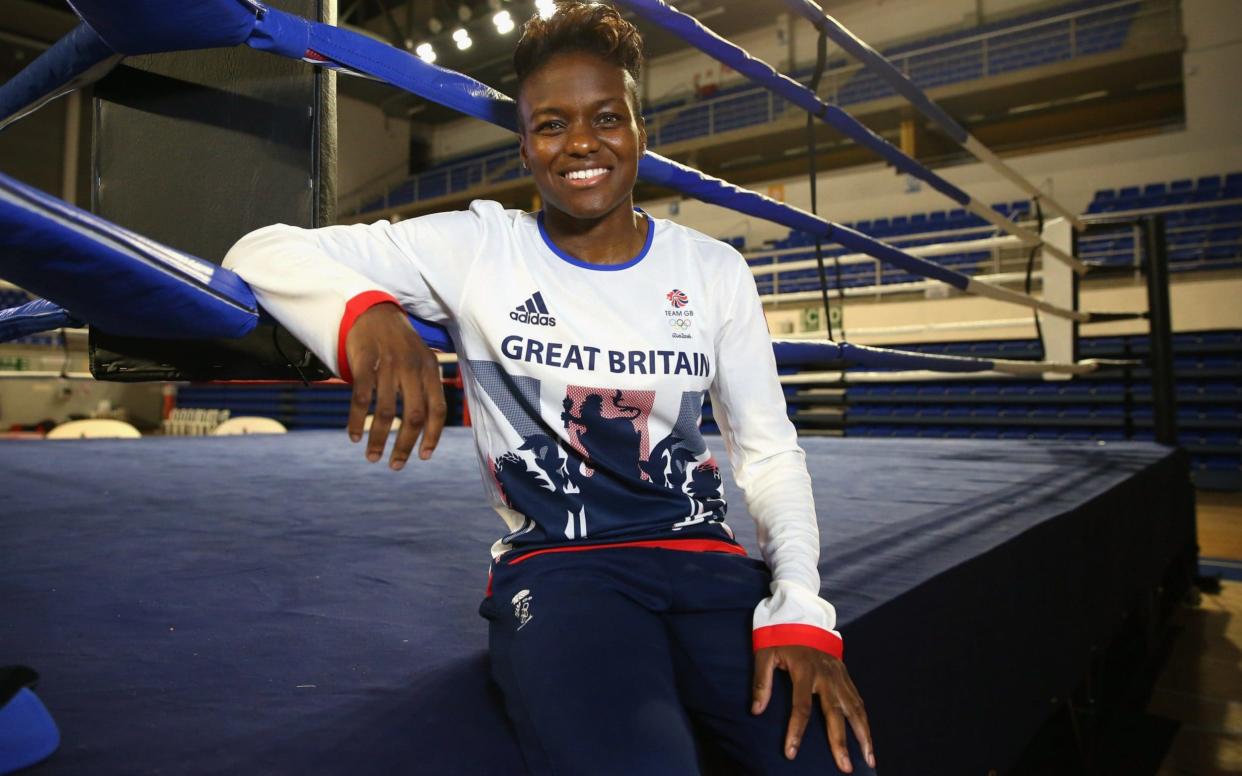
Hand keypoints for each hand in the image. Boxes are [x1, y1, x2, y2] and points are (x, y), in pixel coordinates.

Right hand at [344, 303, 445, 468]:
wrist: (374, 311)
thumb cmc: (400, 344)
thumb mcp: (421, 360)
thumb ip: (426, 388)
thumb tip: (426, 429)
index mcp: (431, 370)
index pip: (438, 410)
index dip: (433, 436)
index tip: (424, 456)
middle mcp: (413, 368)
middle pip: (414, 416)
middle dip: (404, 445)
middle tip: (395, 465)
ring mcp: (389, 364)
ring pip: (387, 411)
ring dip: (378, 439)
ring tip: (372, 456)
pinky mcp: (365, 361)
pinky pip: (362, 398)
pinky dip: (358, 421)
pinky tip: (354, 436)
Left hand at [752, 645, 873, 771]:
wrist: (802, 616)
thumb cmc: (780, 638)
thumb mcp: (764, 654)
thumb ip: (761, 682)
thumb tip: (756, 711)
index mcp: (805, 671)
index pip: (802, 707)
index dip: (796, 731)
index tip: (791, 753)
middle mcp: (826, 676)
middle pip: (836, 713)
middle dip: (840, 742)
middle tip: (844, 768)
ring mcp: (839, 676)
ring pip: (855, 709)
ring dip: (863, 735)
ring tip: (869, 759)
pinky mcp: (846, 676)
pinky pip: (858, 701)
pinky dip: (865, 721)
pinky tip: (868, 740)